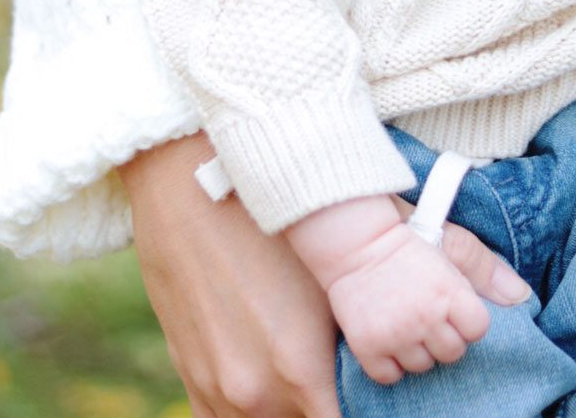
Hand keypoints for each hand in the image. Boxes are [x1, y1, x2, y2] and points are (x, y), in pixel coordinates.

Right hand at [120, 134, 341, 417]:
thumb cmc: (267, 214)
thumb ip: (361, 330)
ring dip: (288, 408)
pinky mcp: (189, 374)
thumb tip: (389, 353)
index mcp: (299, 371)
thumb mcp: (332, 269)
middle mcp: (256, 394)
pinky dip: (249, 410)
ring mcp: (217, 389)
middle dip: (325, 403)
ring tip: (302, 375)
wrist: (186, 179)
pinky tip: (266, 384)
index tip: (368, 389)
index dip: (364, 407)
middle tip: (338, 376)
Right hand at [326, 220, 490, 384]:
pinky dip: (388, 362)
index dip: (466, 318)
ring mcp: (395, 335)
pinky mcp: (368, 346)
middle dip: (443, 335)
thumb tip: (522, 297)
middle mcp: (425, 317)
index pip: (477, 330)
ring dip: (416, 349)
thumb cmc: (404, 235)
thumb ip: (485, 268)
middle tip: (426, 310)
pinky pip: (390, 376)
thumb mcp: (449, 240)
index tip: (451, 304)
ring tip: (405, 320)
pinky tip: (386, 336)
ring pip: (423, 367)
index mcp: (448, 291)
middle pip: (453, 353)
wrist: (351, 238)